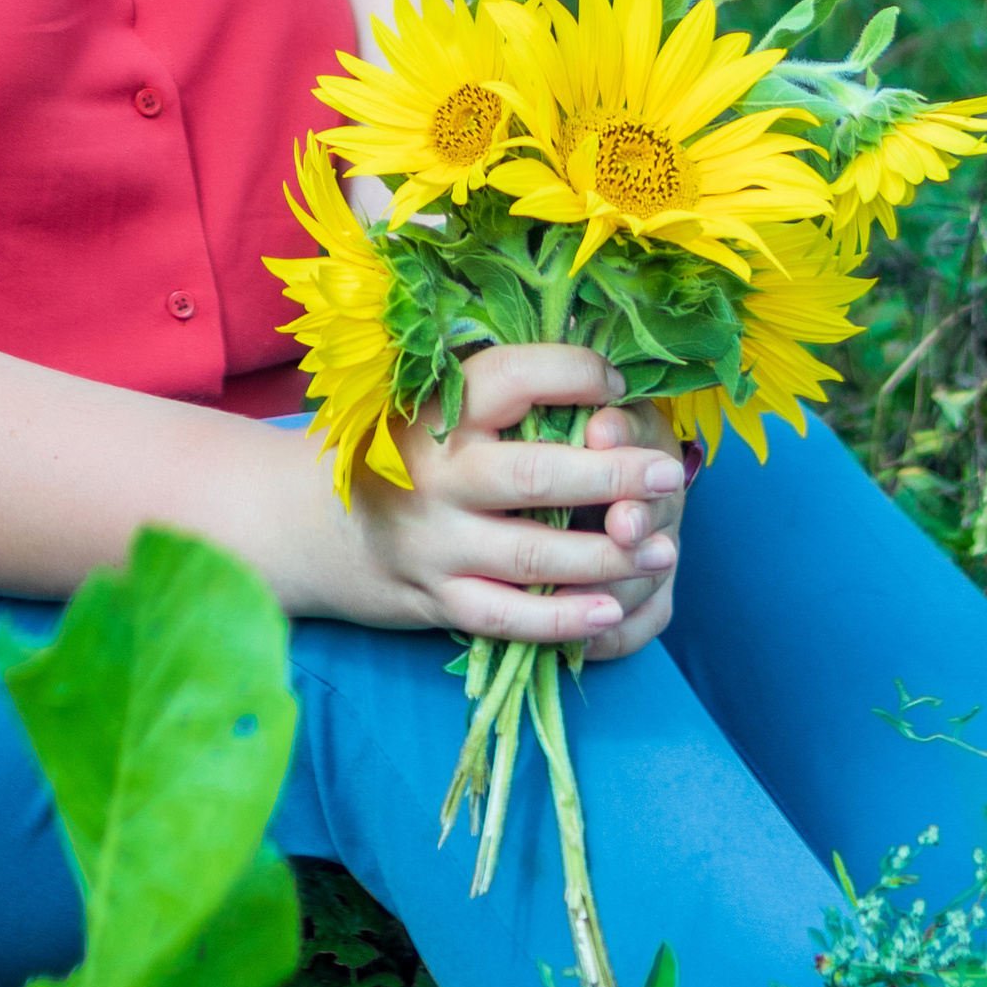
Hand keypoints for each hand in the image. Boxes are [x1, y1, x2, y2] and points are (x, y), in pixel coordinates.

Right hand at [344, 345, 685, 652]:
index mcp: (441, 407)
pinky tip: (610, 611)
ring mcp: (435, 541)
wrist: (315, 523)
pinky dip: (561, 619)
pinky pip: (505, 615)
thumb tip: (601, 367)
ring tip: (664, 549)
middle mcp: (437, 473)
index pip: (515, 377)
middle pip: (537, 474)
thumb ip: (504, 389)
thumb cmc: (401, 447)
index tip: (618, 382)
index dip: (575, 374)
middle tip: (671, 473)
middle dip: (615, 476)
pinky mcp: (435, 596)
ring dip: (606, 554)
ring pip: (532, 552)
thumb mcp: (434, 399)